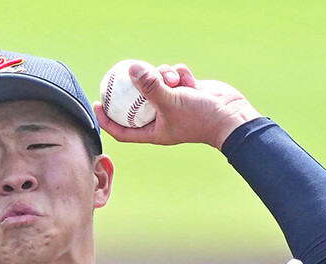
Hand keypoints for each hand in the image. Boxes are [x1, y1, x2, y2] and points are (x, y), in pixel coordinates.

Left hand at [92, 62, 261, 149]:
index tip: (96, 104)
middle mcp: (161, 118)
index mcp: (153, 131)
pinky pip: (173, 76)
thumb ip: (150, 86)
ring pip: (156, 83)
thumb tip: (131, 69)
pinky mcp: (185, 90)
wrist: (230, 115)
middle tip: (119, 74)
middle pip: (136, 102)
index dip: (107, 119)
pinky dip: (178, 73)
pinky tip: (187, 77)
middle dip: (132, 87)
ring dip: (162, 75)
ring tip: (172, 78)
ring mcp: (173, 103)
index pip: (123, 129)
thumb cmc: (200, 117)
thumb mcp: (171, 101)